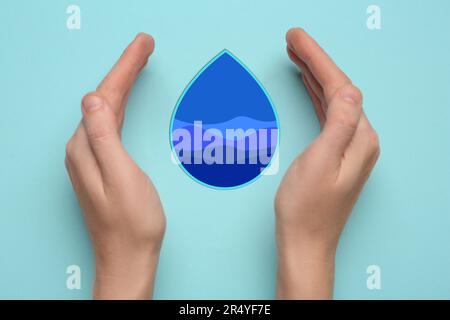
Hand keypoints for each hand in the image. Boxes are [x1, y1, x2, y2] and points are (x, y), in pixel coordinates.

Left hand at [65, 33, 165, 298]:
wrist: (128, 257)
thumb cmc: (131, 222)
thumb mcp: (121, 176)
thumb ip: (104, 136)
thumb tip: (94, 99)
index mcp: (86, 147)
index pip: (105, 96)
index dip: (125, 67)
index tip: (143, 45)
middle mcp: (82, 149)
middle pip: (104, 99)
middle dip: (124, 69)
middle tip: (144, 46)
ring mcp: (90, 158)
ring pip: (106, 109)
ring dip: (122, 84)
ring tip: (137, 63)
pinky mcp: (101, 165)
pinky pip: (110, 124)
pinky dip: (121, 105)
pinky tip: (125, 100)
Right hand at [275, 28, 379, 298]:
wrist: (305, 243)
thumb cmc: (306, 209)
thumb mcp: (319, 162)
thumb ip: (338, 124)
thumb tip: (349, 90)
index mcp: (359, 139)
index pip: (340, 87)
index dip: (317, 59)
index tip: (296, 38)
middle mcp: (360, 140)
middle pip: (338, 89)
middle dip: (315, 61)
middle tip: (293, 40)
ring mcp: (349, 147)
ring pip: (333, 100)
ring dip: (315, 76)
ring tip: (297, 56)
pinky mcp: (336, 154)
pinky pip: (328, 115)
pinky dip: (317, 97)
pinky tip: (309, 87)